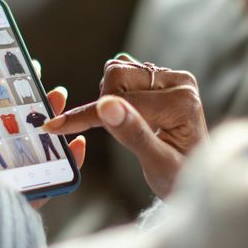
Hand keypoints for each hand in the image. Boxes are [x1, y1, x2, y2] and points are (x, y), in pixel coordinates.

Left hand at [0, 77, 85, 206]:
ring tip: (62, 100)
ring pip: (36, 145)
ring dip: (52, 121)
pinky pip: (54, 174)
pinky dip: (68, 159)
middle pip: (15, 127)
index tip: (14, 72)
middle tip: (46, 84)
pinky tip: (78, 143)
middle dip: (32, 104)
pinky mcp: (31, 196)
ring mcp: (11, 180)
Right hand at [43, 54, 206, 196]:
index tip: (55, 126)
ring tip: (125, 127)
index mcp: (183, 102)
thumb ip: (133, 134)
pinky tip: (125, 116)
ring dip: (109, 98)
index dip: (87, 116)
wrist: (192, 176)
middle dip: (104, 104)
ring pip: (117, 70)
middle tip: (116, 132)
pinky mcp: (161, 78)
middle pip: (117, 75)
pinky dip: (113, 94)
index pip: (123, 101)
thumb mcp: (157, 164)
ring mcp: (171, 77)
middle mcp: (180, 82)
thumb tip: (106, 106)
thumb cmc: (178, 177)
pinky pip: (122, 73)